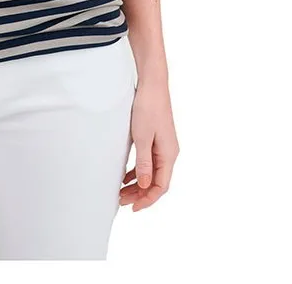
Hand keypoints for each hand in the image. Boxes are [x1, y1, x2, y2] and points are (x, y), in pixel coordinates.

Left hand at [120, 76, 178, 210]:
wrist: (152, 84)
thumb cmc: (147, 107)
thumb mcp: (142, 137)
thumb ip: (144, 162)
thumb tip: (144, 186)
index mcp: (169, 154)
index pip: (160, 186)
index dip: (147, 200)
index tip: (133, 208)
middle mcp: (169, 152)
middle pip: (156, 182)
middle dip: (140, 195)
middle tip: (121, 202)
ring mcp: (164, 146)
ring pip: (152, 173)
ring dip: (138, 184)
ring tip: (121, 192)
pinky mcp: (156, 138)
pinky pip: (149, 162)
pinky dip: (138, 171)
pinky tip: (126, 176)